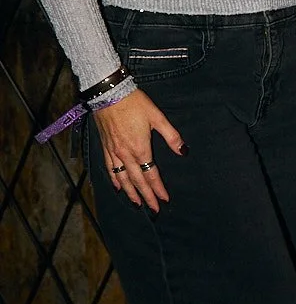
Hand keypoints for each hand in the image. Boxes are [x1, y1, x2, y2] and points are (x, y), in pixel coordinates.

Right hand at [91, 89, 184, 211]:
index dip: (158, 189)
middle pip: (137, 181)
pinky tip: (117, 187)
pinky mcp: (105, 147)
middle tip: (153, 209)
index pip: (151, 174)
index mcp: (140, 149)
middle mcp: (126, 154)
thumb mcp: (157, 117)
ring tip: (137, 203)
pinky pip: (109, 168)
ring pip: (122, 178)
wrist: (109, 94)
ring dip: (130, 192)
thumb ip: (171, 136)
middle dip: (146, 196)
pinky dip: (114, 180)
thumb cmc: (135, 104)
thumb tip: (183, 151)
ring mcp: (114, 152)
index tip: (164, 199)